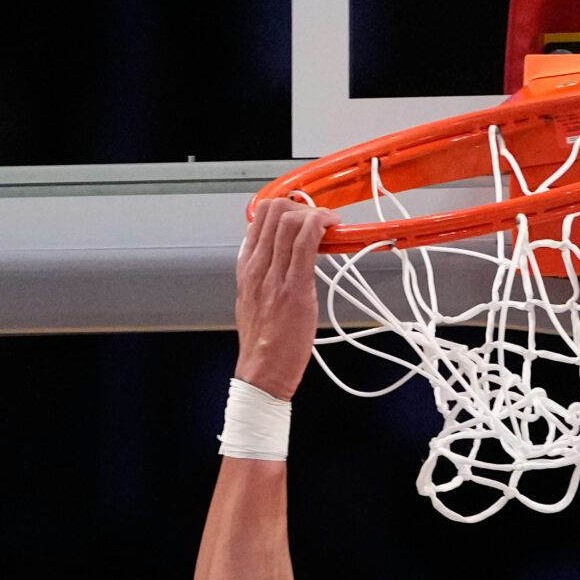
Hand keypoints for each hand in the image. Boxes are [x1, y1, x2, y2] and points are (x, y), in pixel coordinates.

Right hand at [234, 197, 326, 401]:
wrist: (262, 372)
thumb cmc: (263, 345)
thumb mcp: (252, 301)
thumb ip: (262, 276)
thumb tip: (278, 261)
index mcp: (246, 268)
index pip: (260, 217)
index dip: (284, 207)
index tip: (302, 215)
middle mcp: (257, 267)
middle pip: (275, 212)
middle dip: (302, 207)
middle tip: (319, 219)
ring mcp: (274, 277)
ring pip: (290, 222)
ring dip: (315, 215)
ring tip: (330, 223)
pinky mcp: (295, 289)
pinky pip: (305, 243)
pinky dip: (321, 226)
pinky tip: (332, 227)